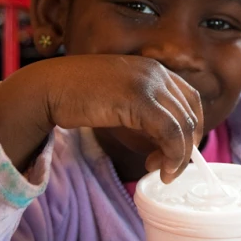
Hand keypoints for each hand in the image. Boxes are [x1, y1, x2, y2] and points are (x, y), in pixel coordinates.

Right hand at [0, 55, 202, 180]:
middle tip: (167, 167)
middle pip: (191, 113)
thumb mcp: (121, 100)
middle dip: (185, 145)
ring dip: (178, 155)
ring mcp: (149, 83)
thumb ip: (144, 112)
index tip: (177, 151)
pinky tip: (157, 168)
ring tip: (161, 172)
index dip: (190, 128)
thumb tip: (166, 143)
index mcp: (154, 69)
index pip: (191, 99)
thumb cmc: (79, 97)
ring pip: (182, 125)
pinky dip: (171, 154)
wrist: (49, 87)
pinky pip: (169, 132)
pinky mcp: (138, 99)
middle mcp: (156, 72)